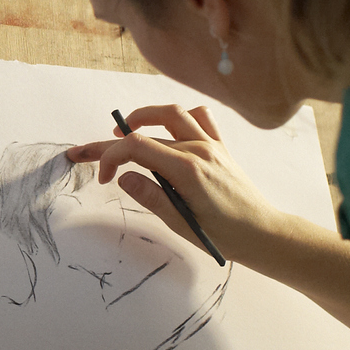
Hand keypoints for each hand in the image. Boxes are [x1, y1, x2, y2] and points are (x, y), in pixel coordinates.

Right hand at [70, 105, 349, 349]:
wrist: (262, 234)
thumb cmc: (224, 235)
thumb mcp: (181, 223)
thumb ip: (150, 196)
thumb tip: (123, 177)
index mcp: (187, 169)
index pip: (136, 147)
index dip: (110, 156)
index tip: (103, 178)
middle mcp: (199, 149)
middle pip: (147, 130)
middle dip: (112, 141)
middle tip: (87, 151)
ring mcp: (211, 145)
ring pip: (174, 114)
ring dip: (146, 116)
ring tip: (126, 128)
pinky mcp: (221, 147)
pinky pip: (200, 118)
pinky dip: (180, 117)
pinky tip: (168, 129)